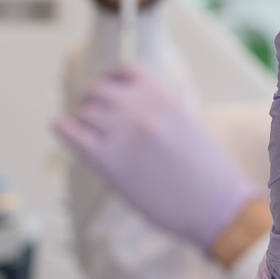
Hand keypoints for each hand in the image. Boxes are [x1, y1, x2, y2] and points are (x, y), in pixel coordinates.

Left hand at [54, 64, 262, 255]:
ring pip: (85, 111)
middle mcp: (141, 110)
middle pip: (100, 91)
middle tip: (96, 117)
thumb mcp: (190, 127)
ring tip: (89, 131)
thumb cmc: (209, 174)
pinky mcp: (109, 163)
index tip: (110, 89)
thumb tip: (136, 107)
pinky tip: (63, 127)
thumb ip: (162, 112)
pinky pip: (73, 133)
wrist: (216, 207)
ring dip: (84, 118)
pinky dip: (64, 127)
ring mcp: (123, 134)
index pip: (126, 71)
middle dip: (95, 101)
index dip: (113, 79)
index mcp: (165, 98)